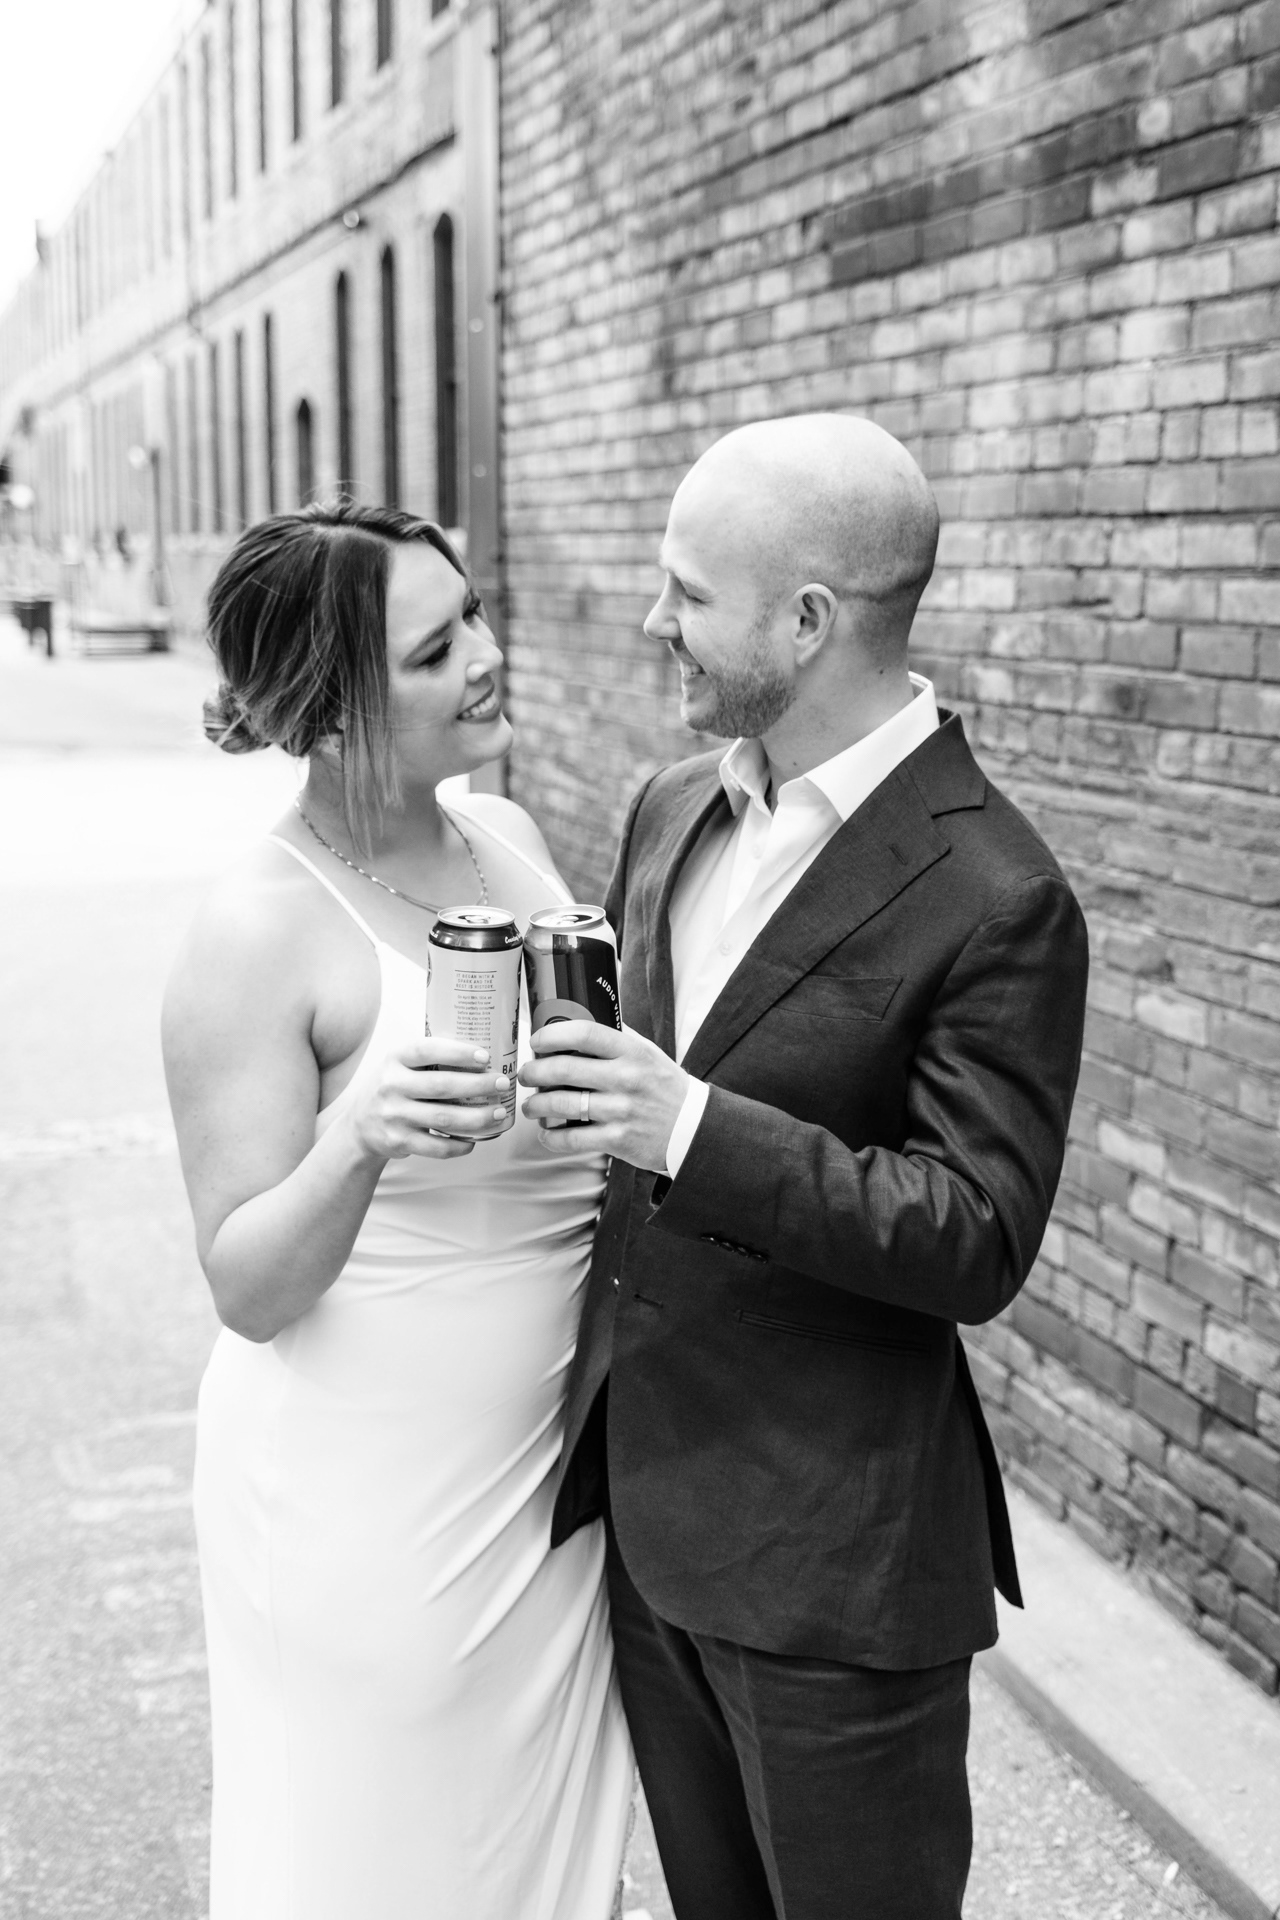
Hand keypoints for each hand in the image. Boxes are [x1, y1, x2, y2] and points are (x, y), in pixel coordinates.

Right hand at [348, 1037, 510, 1160]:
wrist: (359, 1127)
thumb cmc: (392, 1088)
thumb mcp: (400, 1065)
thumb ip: (429, 1058)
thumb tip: (482, 1054)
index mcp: (395, 1059)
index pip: (426, 1050)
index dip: (457, 1053)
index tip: (484, 1056)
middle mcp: (391, 1086)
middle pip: (442, 1086)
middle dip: (478, 1085)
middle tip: (502, 1083)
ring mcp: (394, 1116)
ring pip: (444, 1119)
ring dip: (477, 1117)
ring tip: (499, 1112)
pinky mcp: (399, 1142)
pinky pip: (436, 1147)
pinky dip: (459, 1145)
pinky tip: (475, 1139)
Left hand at [517, 1023, 689, 1172]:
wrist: (692, 1128)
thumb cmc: (665, 1087)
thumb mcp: (649, 1053)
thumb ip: (618, 1037)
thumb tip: (581, 1016)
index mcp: (632, 1052)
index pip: (584, 1033)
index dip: (551, 1035)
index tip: (537, 1041)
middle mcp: (626, 1078)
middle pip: (564, 1069)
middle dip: (534, 1072)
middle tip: (526, 1075)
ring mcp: (621, 1110)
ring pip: (562, 1104)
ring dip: (536, 1105)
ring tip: (531, 1105)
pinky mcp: (618, 1140)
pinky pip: (573, 1139)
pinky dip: (552, 1137)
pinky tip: (546, 1133)